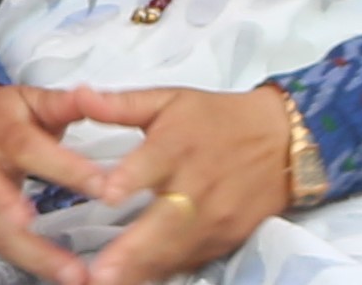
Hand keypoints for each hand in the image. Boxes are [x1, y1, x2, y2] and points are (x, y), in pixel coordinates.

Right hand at [0, 83, 95, 284]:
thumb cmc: (6, 116)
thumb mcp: (32, 100)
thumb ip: (63, 103)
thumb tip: (90, 93)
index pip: (30, 149)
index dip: (66, 169)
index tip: (105, 189)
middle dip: (31, 232)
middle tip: (71, 257)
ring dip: (33, 258)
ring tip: (74, 277)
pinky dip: (27, 263)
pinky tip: (59, 276)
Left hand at [35, 85, 294, 284]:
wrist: (281, 142)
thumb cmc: (214, 119)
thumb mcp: (167, 100)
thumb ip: (121, 104)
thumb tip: (80, 95)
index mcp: (177, 145)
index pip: (154, 163)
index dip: (131, 178)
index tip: (108, 194)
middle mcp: (198, 186)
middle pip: (165, 221)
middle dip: (133, 249)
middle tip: (101, 272)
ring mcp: (216, 218)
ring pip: (178, 250)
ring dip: (144, 270)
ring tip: (110, 283)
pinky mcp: (228, 239)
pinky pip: (194, 260)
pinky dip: (167, 273)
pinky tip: (140, 282)